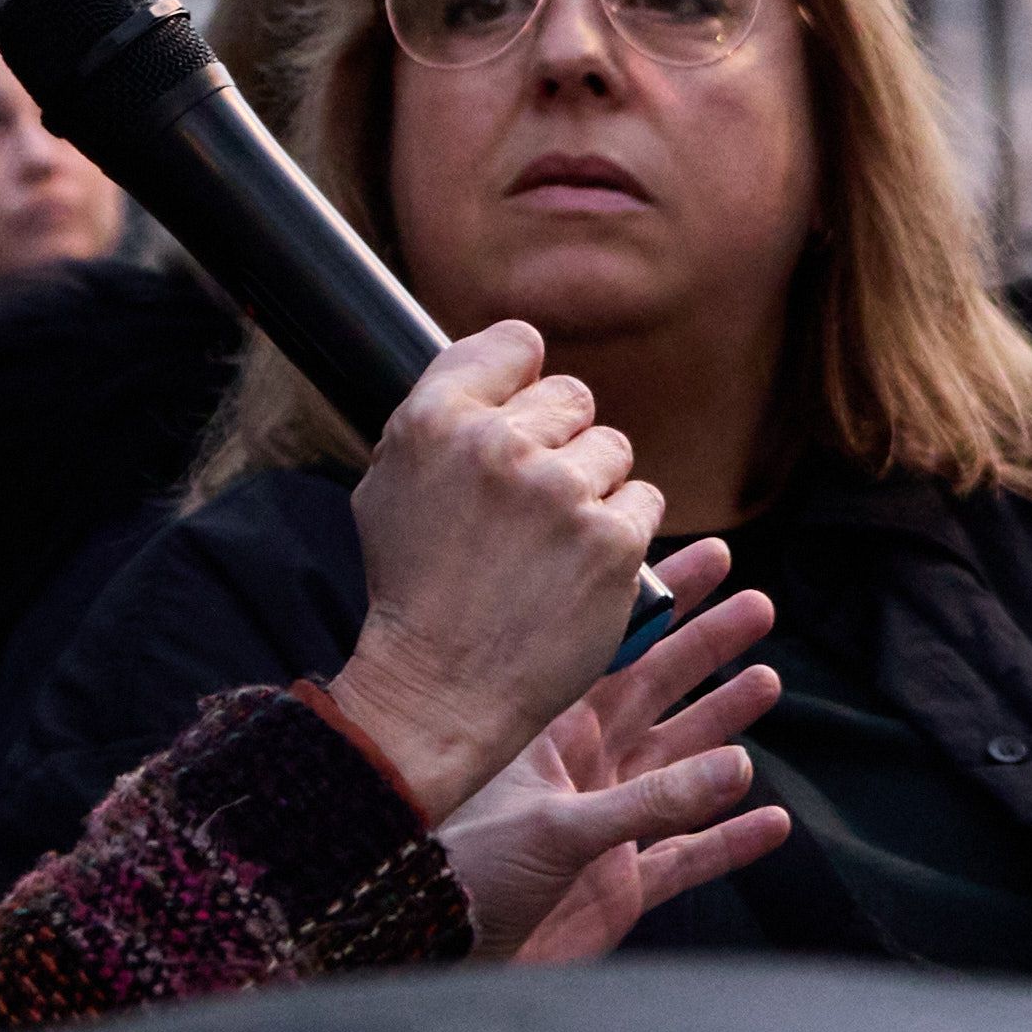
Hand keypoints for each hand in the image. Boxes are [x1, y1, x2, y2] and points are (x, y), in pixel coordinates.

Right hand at [325, 321, 667, 815]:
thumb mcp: (388, 484)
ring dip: (594, 488)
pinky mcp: (611, 540)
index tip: (522, 411)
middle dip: (560, 442)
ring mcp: (560, 492)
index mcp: (436, 419)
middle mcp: (498, 445)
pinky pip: (643, 500)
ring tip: (555, 543)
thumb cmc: (413, 589)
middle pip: (572, 397)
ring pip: (612, 449)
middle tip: (533, 503)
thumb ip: (441, 414)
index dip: (523, 377)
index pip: (516, 343)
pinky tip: (584, 567)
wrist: (440, 688)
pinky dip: (622, 532)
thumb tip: (507, 361)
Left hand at [440, 544, 791, 960]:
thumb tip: (738, 765)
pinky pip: (686, 857)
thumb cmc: (463, 878)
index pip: (617, 652)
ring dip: (722, 727)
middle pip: (657, 696)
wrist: (432, 958)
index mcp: (551, 735)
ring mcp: (603, 828)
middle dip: (705, 651)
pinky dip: (728, 841)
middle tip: (757, 605)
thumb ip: (650, 801)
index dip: (664, 605)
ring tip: (766, 681)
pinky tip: (771, 821)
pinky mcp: (617, 889)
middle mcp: (581, 770)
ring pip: (679, 768)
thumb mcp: (555, 827)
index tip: (708, 560)